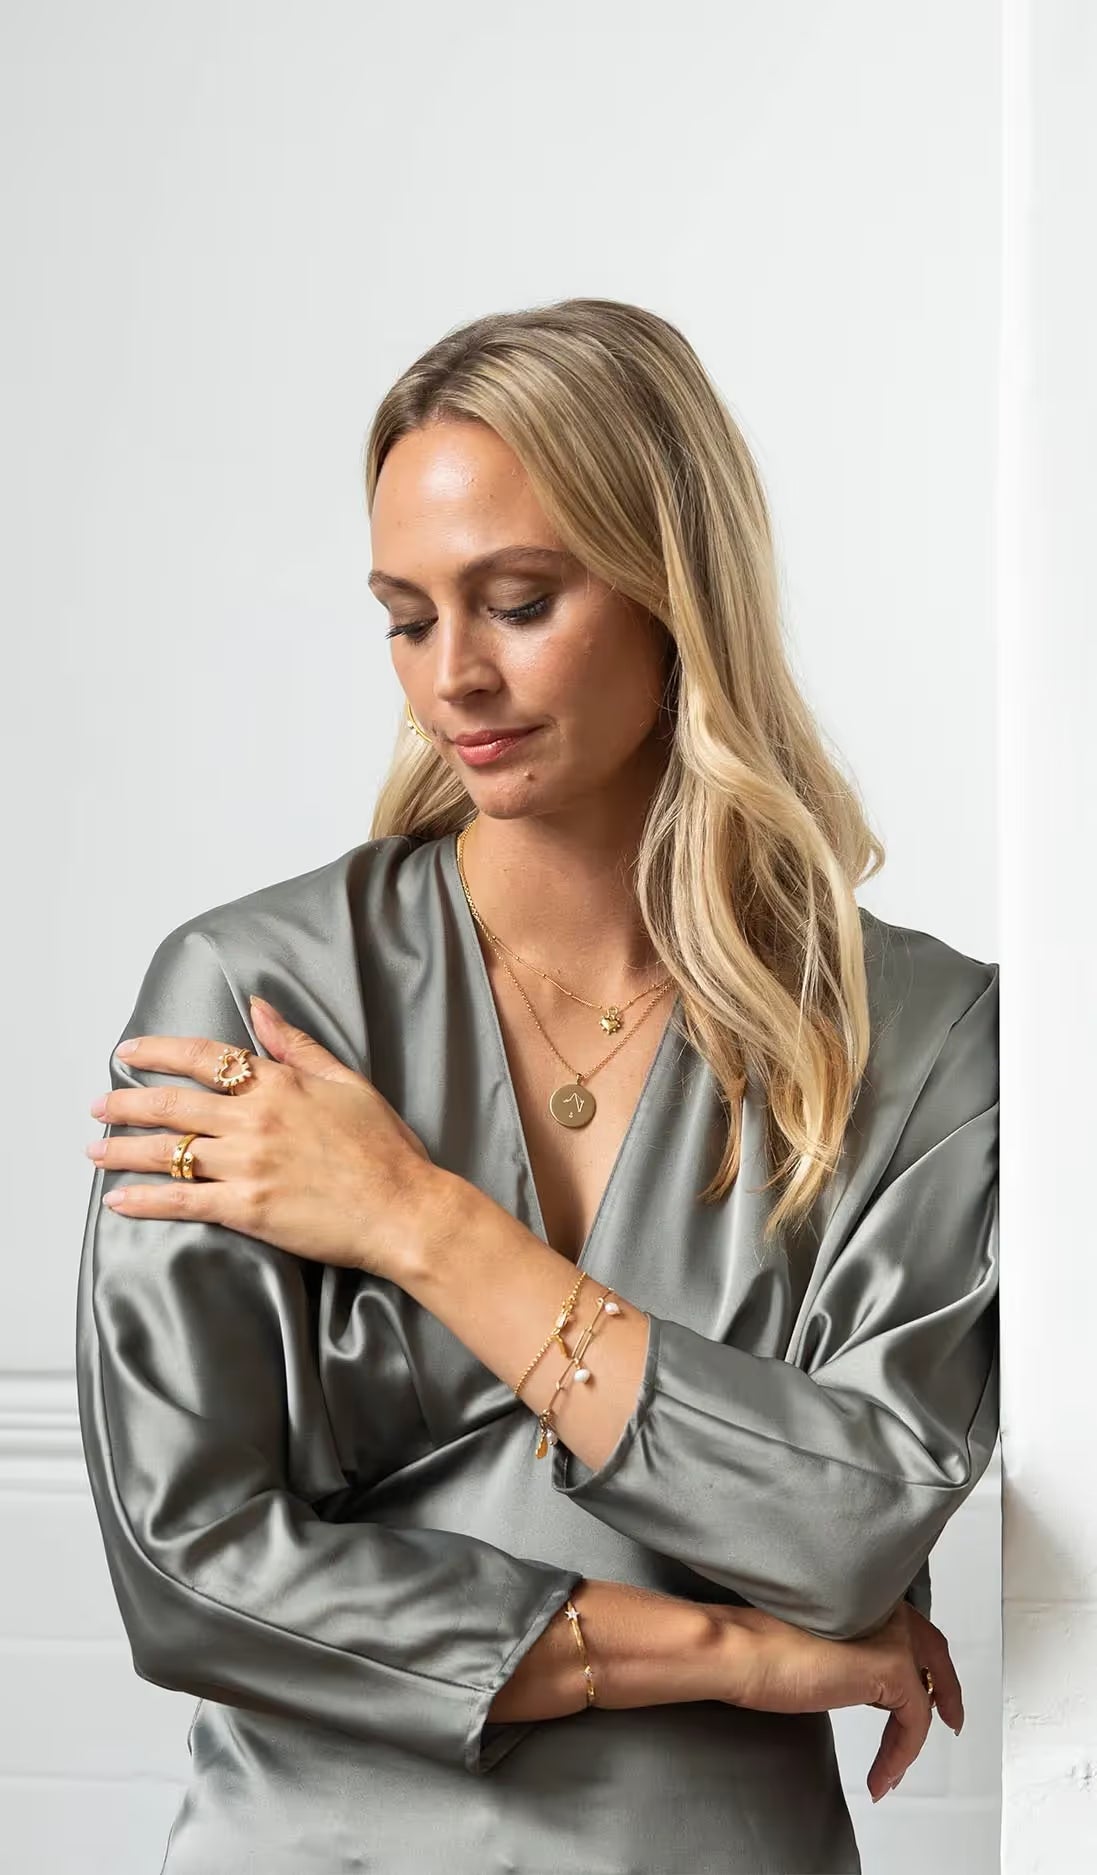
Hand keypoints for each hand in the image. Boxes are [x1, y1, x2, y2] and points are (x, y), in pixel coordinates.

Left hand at [84, 993, 441, 1278]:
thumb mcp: (346, 1082)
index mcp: (279, 1084)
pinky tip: (118, 1200)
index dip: (159, 1050)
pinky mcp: (246, 1208)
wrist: (404, 1209)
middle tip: (96, 1106)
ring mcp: (247, 1164)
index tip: (128, 1051)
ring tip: (94, 1150)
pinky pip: (182, 1202)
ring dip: (123, 1150)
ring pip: (168, 1151)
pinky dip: (145, 1201)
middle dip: (125, 1102)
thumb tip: (260, 1007)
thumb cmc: (384, 1149)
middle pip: (172, 1103)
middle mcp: (254, 1119)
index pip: (204, 1057)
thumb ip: (296, 1046)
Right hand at [712, 1598, 962, 1802]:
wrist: (744, 1650)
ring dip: (911, 1737)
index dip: (924, 1659)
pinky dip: (900, 1754)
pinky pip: (914, 1721)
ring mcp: (893, 1636)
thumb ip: (846, 1648)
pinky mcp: (893, 1666)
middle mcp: (885, 1608)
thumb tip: (857, 1677)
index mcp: (865, 1597)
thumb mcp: (815, 1644)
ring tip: (893, 1769)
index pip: (909, 1628)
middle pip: (932, 1653)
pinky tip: (881, 1776)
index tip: (930, 1686)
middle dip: (946, 1690)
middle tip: (951, 1719)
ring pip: (922, 1693)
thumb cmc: (758, 1646)